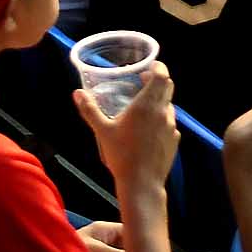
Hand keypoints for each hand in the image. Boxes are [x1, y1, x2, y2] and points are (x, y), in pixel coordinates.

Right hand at [77, 61, 177, 188]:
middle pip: (168, 87)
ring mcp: (172, 127)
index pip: (162, 75)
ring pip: (169, 106)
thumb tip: (77, 93)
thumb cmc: (121, 155)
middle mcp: (163, 112)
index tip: (148, 68)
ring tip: (143, 108)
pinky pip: (170, 123)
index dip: (158, 68)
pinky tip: (148, 131)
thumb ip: (90, 110)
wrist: (142, 184)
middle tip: (142, 82)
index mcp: (147, 105)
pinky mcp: (174, 141)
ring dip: (159, 101)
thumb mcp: (102, 131)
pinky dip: (161, 120)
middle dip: (157, 81)